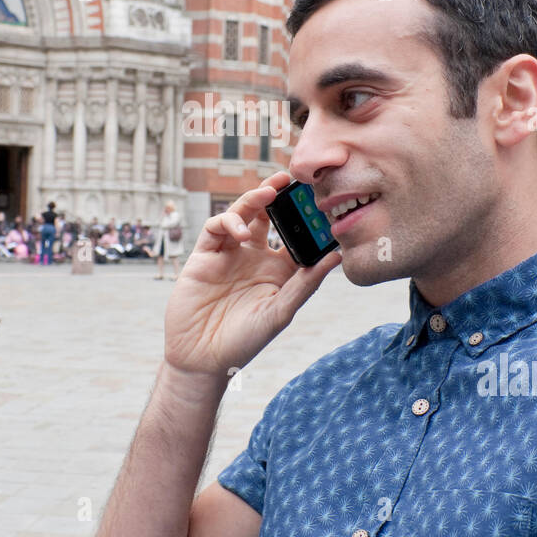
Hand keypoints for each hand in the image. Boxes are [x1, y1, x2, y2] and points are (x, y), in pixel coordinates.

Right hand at [163, 171, 341, 386]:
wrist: (201, 358)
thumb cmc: (244, 341)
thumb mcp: (280, 312)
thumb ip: (306, 283)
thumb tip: (336, 256)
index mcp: (277, 271)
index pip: (295, 235)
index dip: (305, 218)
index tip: (320, 200)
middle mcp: (254, 257)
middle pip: (268, 216)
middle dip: (278, 196)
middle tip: (291, 179)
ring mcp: (229, 254)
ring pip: (242, 214)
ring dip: (254, 199)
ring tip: (269, 192)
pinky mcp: (204, 255)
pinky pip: (216, 227)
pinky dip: (229, 222)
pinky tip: (241, 232)